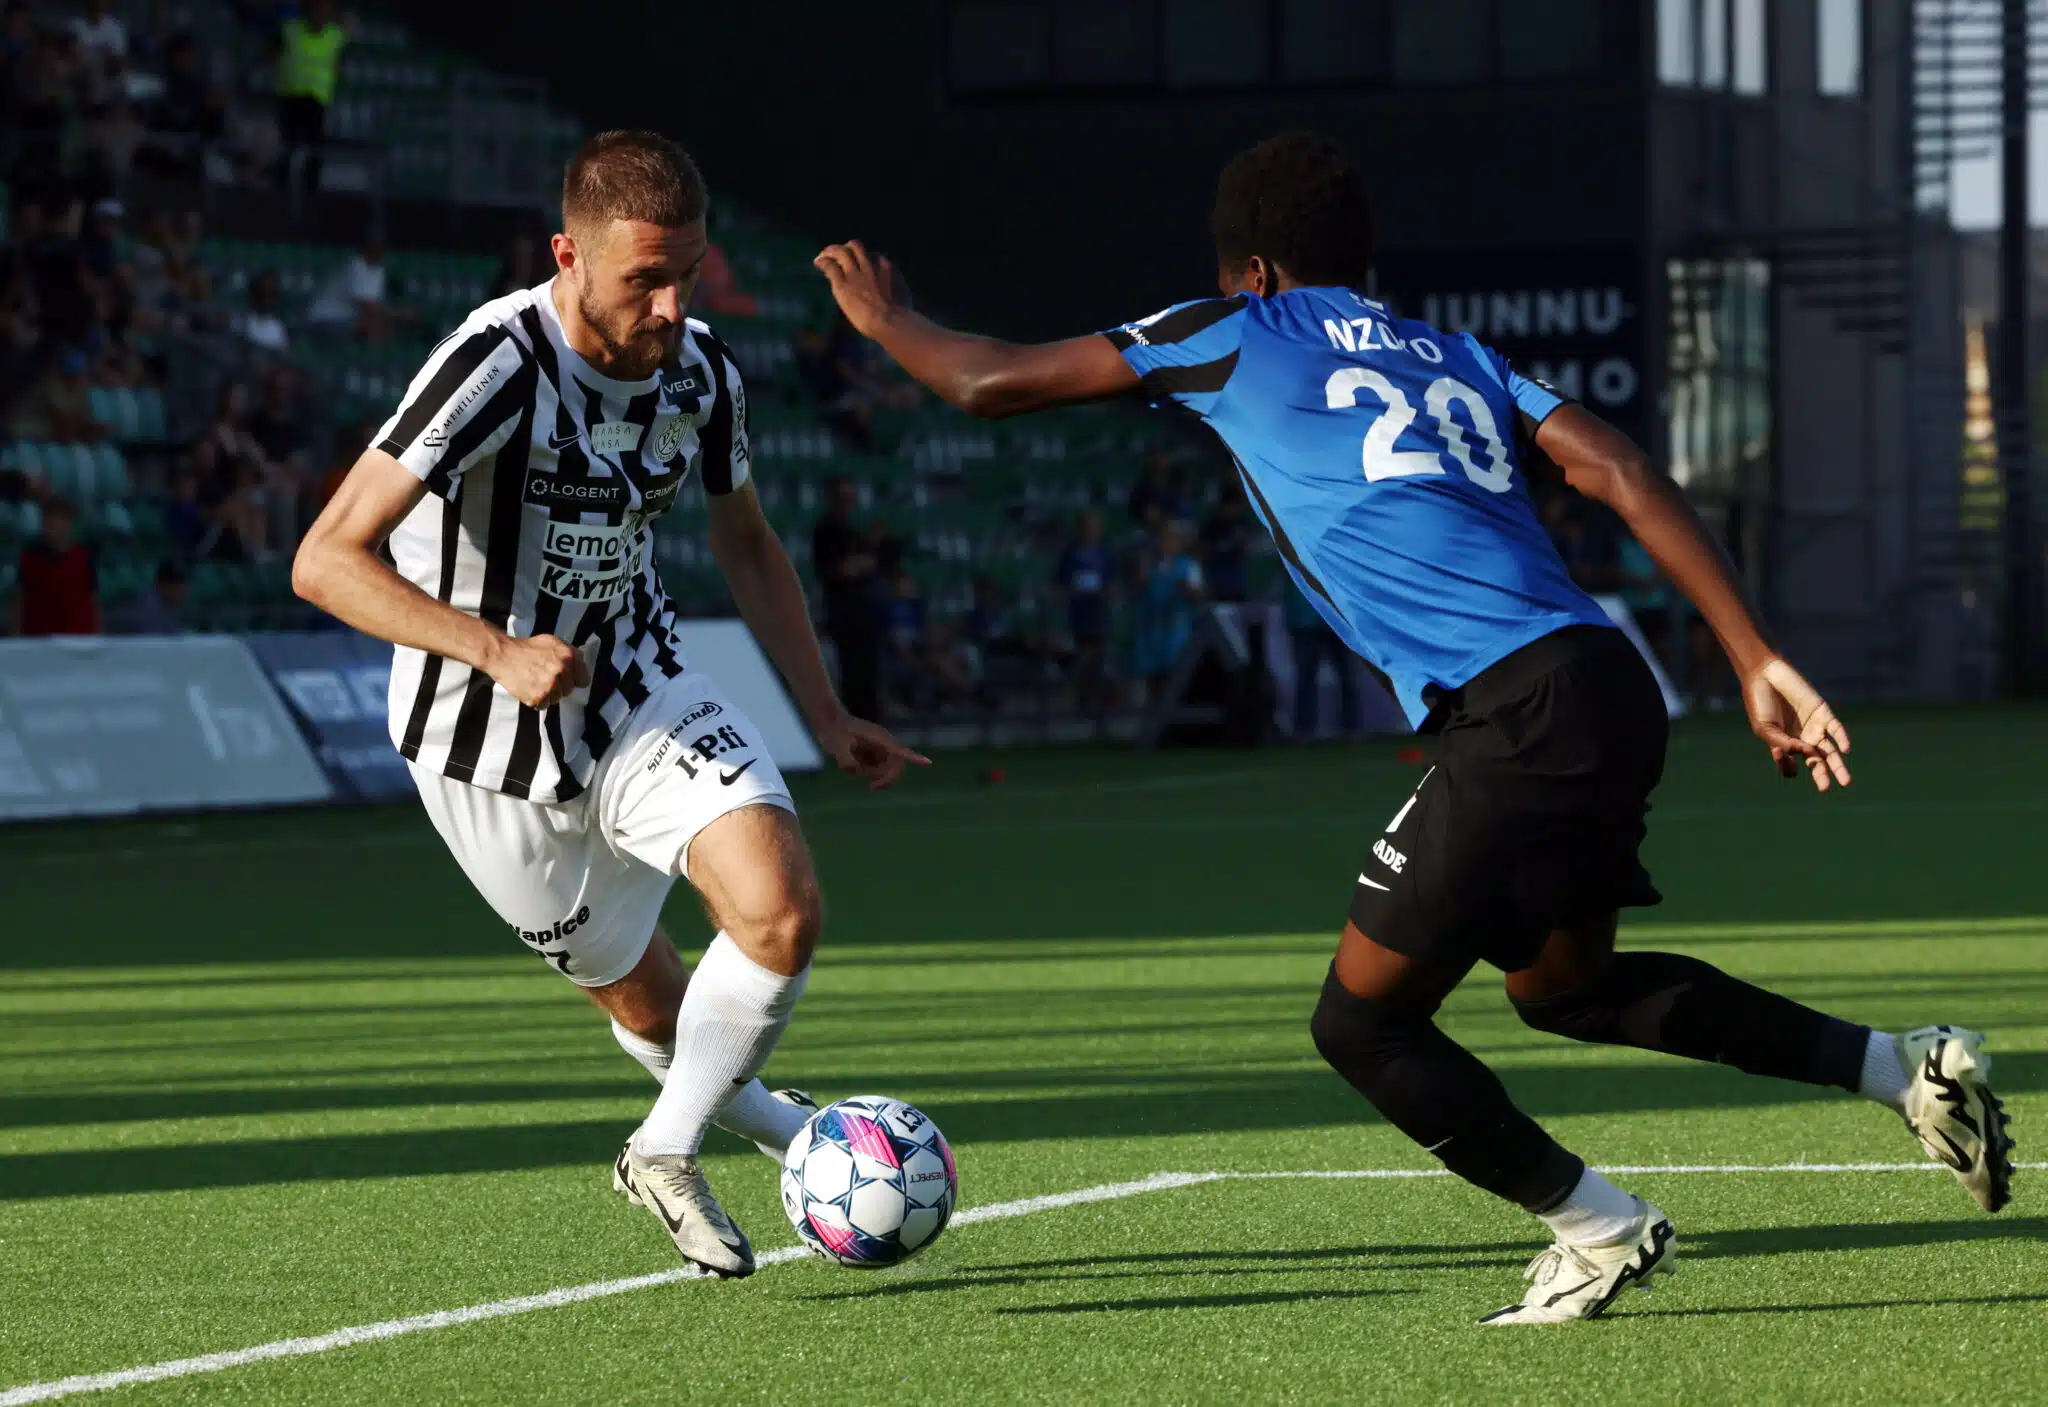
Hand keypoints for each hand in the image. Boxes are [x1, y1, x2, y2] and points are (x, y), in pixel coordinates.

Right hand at [486, 633, 588, 710]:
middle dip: (559, 687)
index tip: (567, 679)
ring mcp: (549, 685)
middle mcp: (561, 671)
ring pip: (556, 699)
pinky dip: (536, 701)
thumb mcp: (552, 642)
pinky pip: (543, 706)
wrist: (503, 655)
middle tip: (544, 678)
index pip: (584, 680)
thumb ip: (569, 652)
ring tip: (535, 683)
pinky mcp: (538, 697)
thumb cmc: (527, 648)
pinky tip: (529, 689)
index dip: (575, 680)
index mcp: (568, 656)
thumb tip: (582, 663)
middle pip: (568, 691)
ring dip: (547, 695)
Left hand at [812, 241, 911, 340]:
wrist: (890, 322)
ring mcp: (856, 274)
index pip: (874, 257)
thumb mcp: (904, 302)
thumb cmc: (900, 320)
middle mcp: (871, 266)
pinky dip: (822, 262)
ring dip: (830, 251)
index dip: (864, 261)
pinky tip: (818, 262)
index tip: (859, 268)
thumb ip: (898, 295)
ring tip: (822, 256)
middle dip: (846, 248)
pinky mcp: (843, 284)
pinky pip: (830, 266)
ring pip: (841, 252)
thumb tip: (901, 305)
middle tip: (837, 254)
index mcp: (888, 268)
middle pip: (856, 247)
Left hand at [815, 710, 930, 790]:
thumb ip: (845, 759)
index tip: (927, 763)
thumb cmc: (835, 730)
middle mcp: (883, 745)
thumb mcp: (836, 744)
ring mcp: (879, 751)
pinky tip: (850, 761)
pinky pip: (874, 772)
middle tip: (872, 788)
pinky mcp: (873, 756)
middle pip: (896, 767)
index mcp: (879, 738)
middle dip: (886, 779)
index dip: (914, 757)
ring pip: (883, 771)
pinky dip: (863, 772)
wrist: (830, 724)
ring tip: (848, 761)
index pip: (899, 750)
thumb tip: (855, 770)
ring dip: (869, 774)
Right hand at [1743, 657, 1851, 791]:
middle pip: (1815, 763)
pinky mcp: (1823, 712)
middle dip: (1821, 776)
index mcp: (1783, 745)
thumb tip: (1808, 754)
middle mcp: (1801, 739)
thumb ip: (1784, 744)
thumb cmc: (1760, 703)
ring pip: (1829, 751)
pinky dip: (1841, 739)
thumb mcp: (1765, 728)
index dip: (1789, 769)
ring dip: (1837, 766)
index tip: (1785, 764)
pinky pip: (1836, 729)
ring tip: (1845, 782)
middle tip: (1826, 789)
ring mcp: (1813, 727)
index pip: (1791, 766)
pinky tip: (1845, 749)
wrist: (1765, 675)